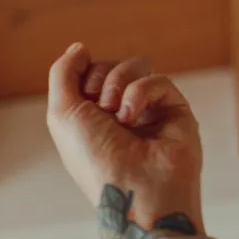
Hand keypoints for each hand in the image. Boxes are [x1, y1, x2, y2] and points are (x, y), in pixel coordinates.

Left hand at [44, 43, 203, 234]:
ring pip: (137, 66)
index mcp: (91, 118)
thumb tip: (79, 47)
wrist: (132, 190)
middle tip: (100, 107)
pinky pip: (159, 80)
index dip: (82, 74)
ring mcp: (149, 112)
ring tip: (116, 113)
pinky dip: (141, 93)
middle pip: (111, 65)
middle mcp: (119, 115)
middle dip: (100, 78)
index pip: (88, 73)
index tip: (82, 95)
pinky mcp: (175, 112)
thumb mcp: (62, 114)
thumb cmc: (95, 161)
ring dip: (119, 82)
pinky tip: (133, 117)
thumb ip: (63, 74)